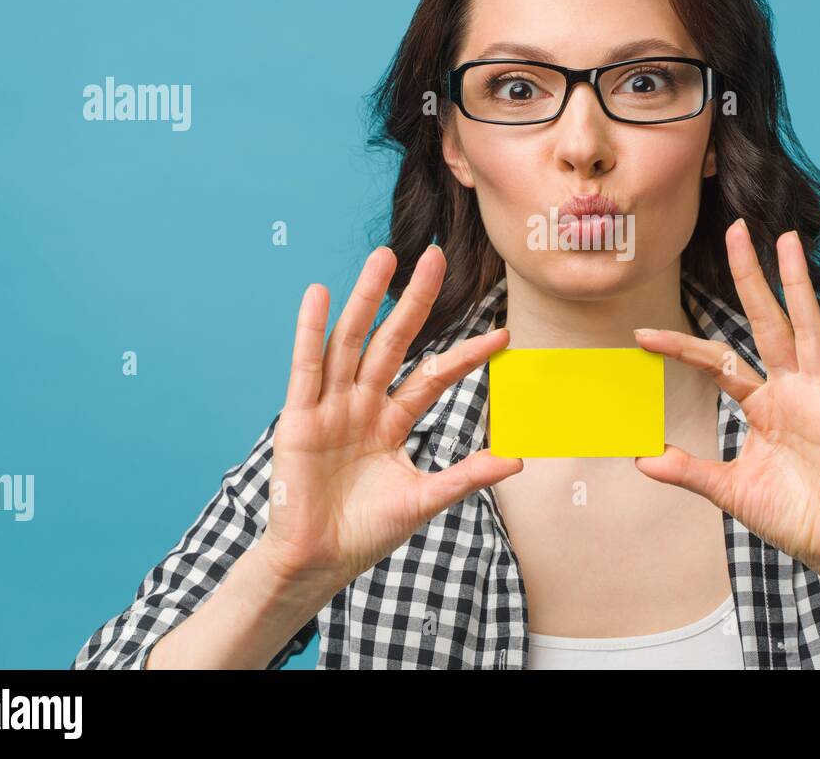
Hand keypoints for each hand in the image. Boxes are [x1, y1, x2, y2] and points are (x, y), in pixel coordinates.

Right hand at [257, 244, 522, 589]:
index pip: (434, 376)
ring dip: (366, 299)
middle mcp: (362, 404)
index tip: (503, 335)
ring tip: (384, 257)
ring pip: (351, 343)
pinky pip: (306, 368)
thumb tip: (519, 459)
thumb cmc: (366, 533)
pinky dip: (310, 330)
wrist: (316, 563)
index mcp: (392, 422)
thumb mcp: (426, 500)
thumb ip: (467, 476)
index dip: (465, 355)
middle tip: (435, 258)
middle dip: (414, 301)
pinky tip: (320, 294)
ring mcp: (330, 407)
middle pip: (393, 342)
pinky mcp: (299, 417)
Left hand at [633, 219, 819, 582]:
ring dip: (796, 284)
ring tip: (788, 240)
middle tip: (735, 230)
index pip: (717, 362)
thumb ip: (689, 472)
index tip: (641, 335)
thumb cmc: (790, 515)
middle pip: (765, 322)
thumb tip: (641, 458)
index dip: (680, 347)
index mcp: (762, 404)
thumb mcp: (729, 491)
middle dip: (750, 278)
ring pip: (806, 329)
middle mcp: (791, 389)